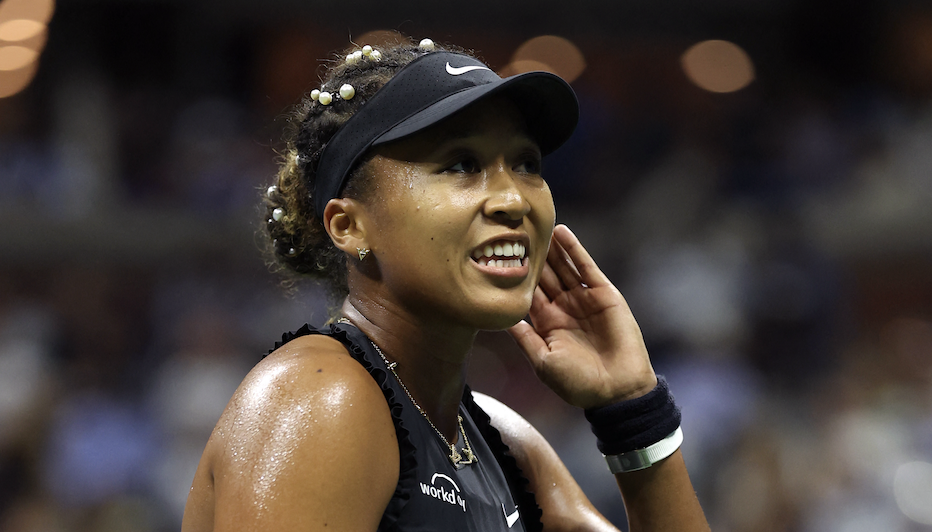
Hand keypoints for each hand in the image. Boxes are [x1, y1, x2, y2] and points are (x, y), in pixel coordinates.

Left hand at [508, 224, 657, 408]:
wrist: (616, 391)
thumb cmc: (578, 383)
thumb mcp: (543, 361)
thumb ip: (524, 338)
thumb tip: (501, 320)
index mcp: (548, 324)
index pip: (529, 293)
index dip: (517, 275)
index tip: (499, 254)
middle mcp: (565, 308)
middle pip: (545, 275)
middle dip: (533, 255)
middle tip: (515, 231)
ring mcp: (584, 299)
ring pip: (564, 266)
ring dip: (551, 248)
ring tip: (537, 226)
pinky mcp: (604, 294)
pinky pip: (587, 267)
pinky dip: (575, 249)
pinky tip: (562, 233)